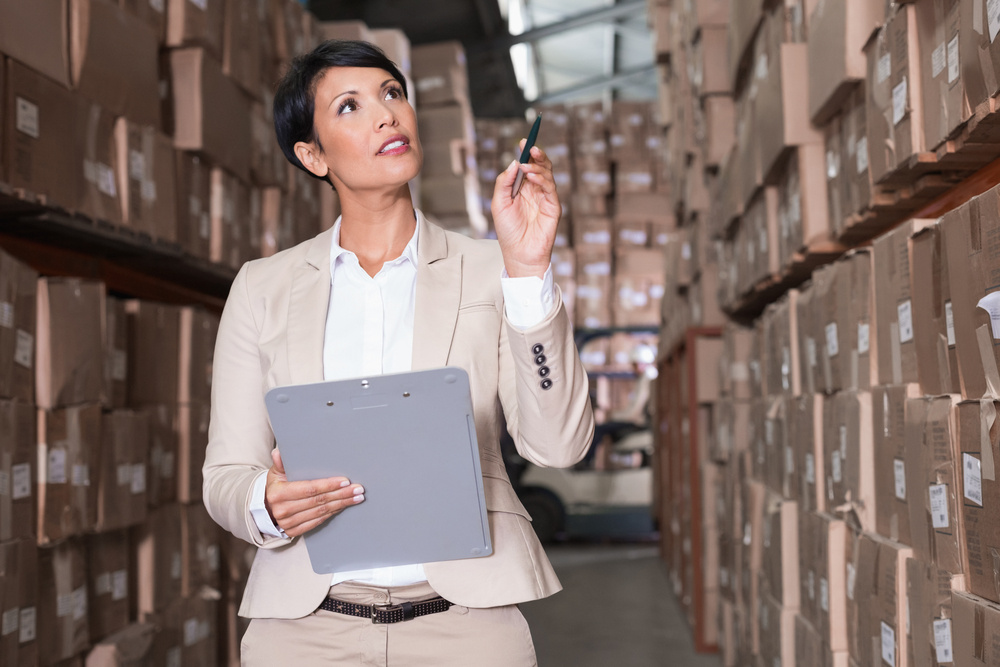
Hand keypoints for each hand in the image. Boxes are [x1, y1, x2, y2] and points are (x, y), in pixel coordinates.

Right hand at [264, 448, 364, 537]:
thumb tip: (278, 452)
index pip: (309, 489)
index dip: (328, 485)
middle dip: (341, 494)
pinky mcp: (294, 531)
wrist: (264, 509)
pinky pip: (317, 521)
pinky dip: (332, 513)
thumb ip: (280, 463)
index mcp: (279, 494)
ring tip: (356, 498)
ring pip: (321, 512)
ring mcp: (288, 523)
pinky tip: (343, 506)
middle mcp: (283, 510)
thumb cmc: (274, 487)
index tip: (345, 481)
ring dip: (341, 504)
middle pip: (319, 501)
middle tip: (358, 489)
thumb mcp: (275, 473)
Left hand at [491, 141, 560, 277]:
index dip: (525, 153)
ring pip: (547, 174)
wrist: (518, 254)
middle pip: (540, 166)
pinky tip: (531, 176)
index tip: (522, 141)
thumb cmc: (508, 232)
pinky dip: (542, 179)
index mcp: (522, 188)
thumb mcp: (498, 203)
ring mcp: (545, 198)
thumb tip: (514, 162)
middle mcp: (535, 190)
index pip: (526, 165)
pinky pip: (550, 188)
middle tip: (530, 146)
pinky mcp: (553, 207)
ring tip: (526, 165)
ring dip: (537, 166)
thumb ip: (504, 182)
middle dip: (536, 154)